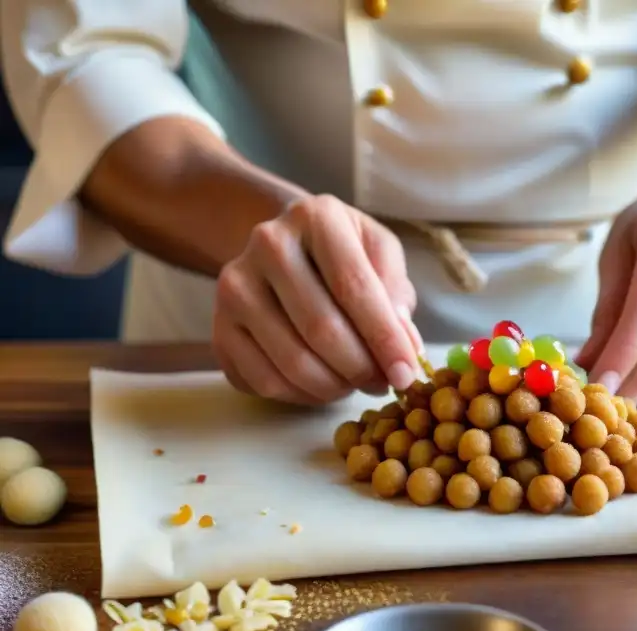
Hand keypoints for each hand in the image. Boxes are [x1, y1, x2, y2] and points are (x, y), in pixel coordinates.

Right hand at [212, 194, 422, 404]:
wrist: (283, 247)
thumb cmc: (344, 254)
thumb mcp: (379, 254)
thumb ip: (396, 295)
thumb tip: (404, 345)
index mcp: (316, 217)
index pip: (354, 287)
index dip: (385, 339)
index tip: (406, 374)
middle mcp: (268, 245)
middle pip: (321, 328)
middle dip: (361, 369)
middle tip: (383, 384)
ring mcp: (236, 286)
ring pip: (292, 362)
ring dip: (334, 386)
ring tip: (355, 383)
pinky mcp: (219, 327)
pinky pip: (264, 381)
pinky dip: (302, 396)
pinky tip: (322, 385)